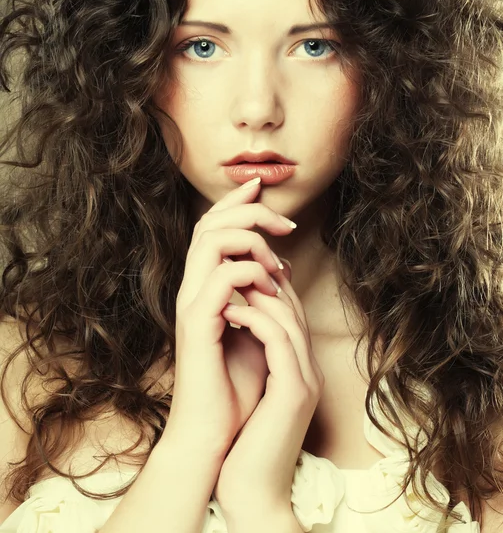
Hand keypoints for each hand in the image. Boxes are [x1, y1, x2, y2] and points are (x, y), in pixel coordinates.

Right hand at [165, 178, 295, 456]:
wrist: (217, 431)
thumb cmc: (238, 384)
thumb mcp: (256, 329)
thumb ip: (261, 296)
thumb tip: (281, 267)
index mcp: (205, 287)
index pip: (213, 229)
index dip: (237, 202)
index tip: (265, 186)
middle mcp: (193, 289)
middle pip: (209, 224)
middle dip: (248, 210)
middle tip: (285, 222)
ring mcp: (192, 305)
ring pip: (210, 242)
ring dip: (251, 240)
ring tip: (279, 262)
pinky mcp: (198, 324)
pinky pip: (222, 278)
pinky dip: (251, 272)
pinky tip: (272, 287)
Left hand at [213, 252, 324, 517]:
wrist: (253, 493)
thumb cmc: (247, 443)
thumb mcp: (256, 392)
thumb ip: (257, 360)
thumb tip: (240, 327)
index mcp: (300, 369)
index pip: (290, 315)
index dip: (268, 286)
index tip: (240, 271)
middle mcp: (309, 370)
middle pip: (294, 309)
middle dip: (266, 279)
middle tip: (237, 264)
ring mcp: (306, 380)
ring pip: (289, 318)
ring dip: (259, 293)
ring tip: (232, 280)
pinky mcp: (293, 392)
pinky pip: (278, 341)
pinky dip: (254, 318)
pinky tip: (230, 310)